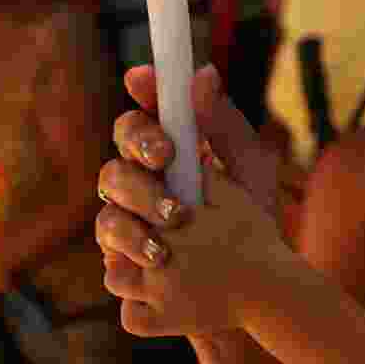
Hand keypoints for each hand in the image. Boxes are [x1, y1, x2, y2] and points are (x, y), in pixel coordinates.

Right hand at [97, 64, 287, 336]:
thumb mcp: (250, 169)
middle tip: (166, 157)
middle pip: (118, 154)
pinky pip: (110, 258)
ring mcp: (129, 224)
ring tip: (175, 220)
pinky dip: (131, 255)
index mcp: (168, 154)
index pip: (143, 118)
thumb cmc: (253, 219)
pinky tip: (157, 259)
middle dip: (138, 150)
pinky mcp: (125, 266)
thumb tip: (204, 74)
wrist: (255, 289)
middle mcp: (141, 183)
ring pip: (109, 204)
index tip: (149, 89)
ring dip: (138, 206)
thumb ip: (224, 124)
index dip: (140, 99)